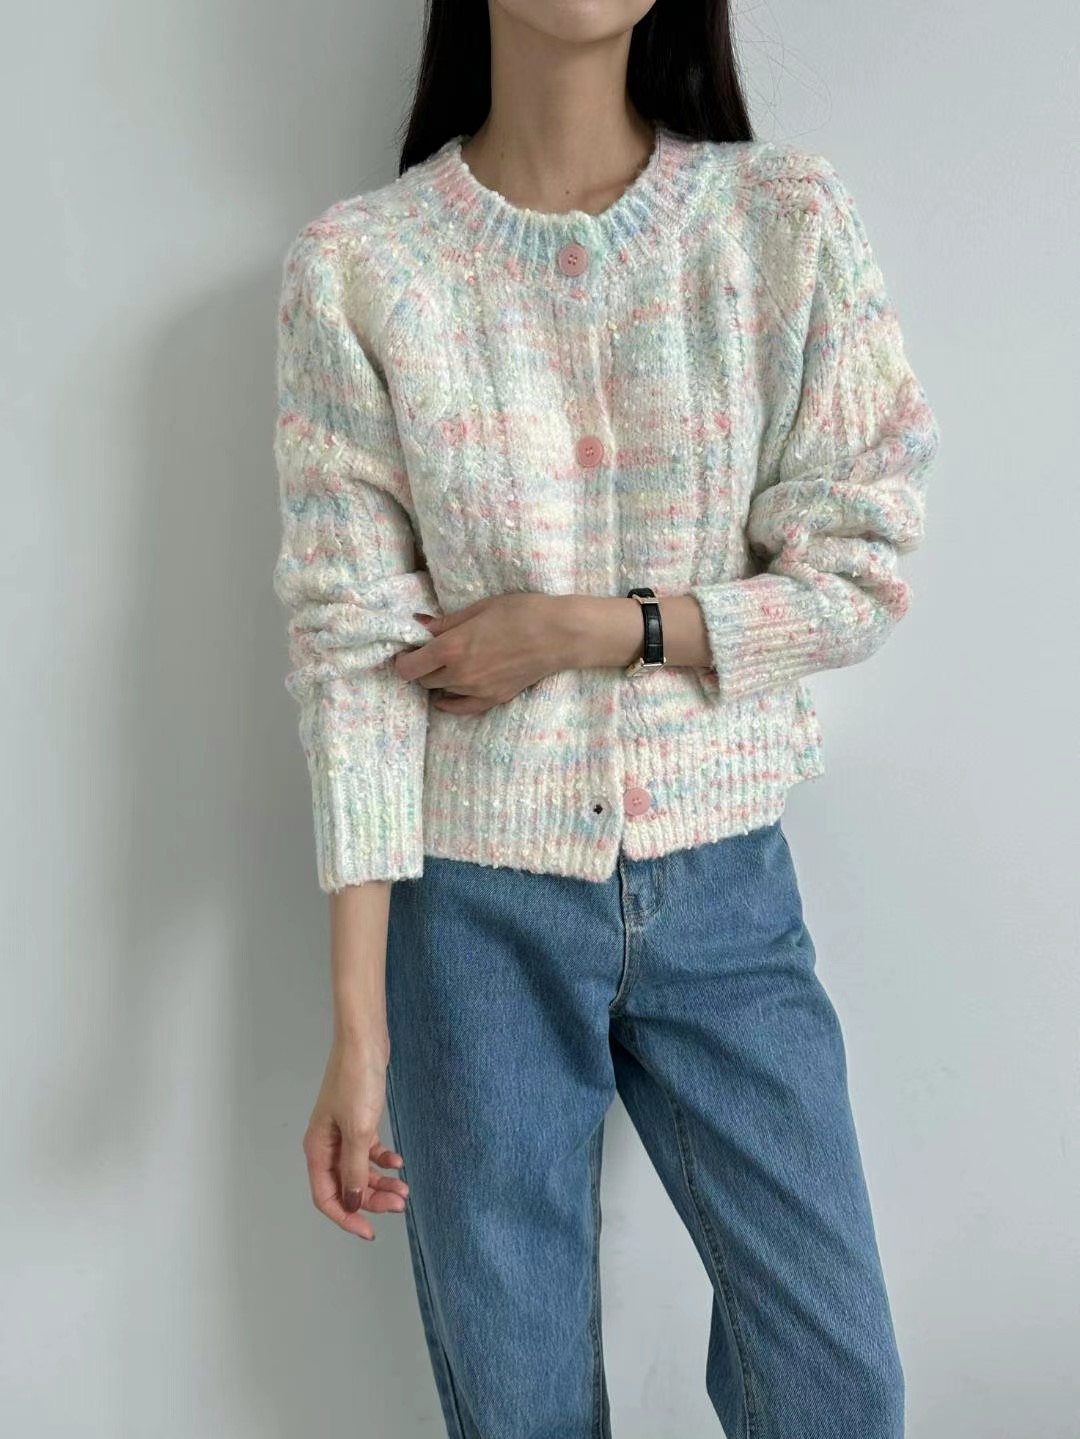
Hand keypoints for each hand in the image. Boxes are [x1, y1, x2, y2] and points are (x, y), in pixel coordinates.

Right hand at [301, 1033, 408, 1240]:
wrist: (364, 1042)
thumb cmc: (356, 1080)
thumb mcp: (358, 1131)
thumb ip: (354, 1170)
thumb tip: (351, 1202)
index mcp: (317, 1148)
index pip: (326, 1196)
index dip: (346, 1217)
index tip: (369, 1231)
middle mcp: (327, 1144)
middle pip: (346, 1186)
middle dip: (371, 1199)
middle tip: (399, 1204)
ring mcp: (342, 1133)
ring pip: (359, 1170)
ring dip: (380, 1182)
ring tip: (404, 1188)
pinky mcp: (358, 1121)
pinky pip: (368, 1152)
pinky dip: (383, 1160)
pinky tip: (398, 1162)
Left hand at [393, 591, 575, 714]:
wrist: (559, 634)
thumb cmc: (521, 612)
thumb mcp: (479, 608)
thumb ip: (446, 622)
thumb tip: (420, 625)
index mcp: (450, 648)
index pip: (408, 667)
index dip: (403, 660)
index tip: (408, 650)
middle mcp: (459, 674)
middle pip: (424, 680)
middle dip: (422, 667)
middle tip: (431, 653)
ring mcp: (476, 690)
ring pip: (443, 691)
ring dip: (440, 679)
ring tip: (450, 665)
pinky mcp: (493, 699)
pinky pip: (462, 708)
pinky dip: (452, 701)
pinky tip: (449, 696)